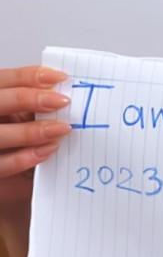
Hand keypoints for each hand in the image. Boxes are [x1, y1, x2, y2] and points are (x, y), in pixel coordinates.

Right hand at [0, 67, 70, 222]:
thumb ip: (30, 108)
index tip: (61, 78)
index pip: (5, 79)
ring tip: (62, 129)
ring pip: (0, 134)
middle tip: (62, 101)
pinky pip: (1, 164)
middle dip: (32, 98)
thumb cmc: (11, 145)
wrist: (5, 180)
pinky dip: (25, 158)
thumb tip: (62, 95)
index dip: (31, 75)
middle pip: (1, 101)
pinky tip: (48, 151)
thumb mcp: (16, 119)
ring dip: (33, 131)